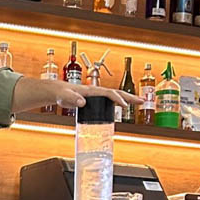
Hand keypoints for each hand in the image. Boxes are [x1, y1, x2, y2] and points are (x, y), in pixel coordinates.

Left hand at [12, 77, 143, 112]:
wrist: (57, 91)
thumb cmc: (61, 93)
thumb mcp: (64, 97)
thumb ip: (71, 98)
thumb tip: (82, 102)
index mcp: (92, 90)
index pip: (109, 93)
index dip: (117, 99)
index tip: (124, 106)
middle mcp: (96, 91)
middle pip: (117, 92)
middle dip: (129, 97)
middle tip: (141, 101)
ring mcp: (96, 95)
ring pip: (115, 96)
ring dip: (127, 99)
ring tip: (138, 103)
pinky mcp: (95, 100)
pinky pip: (109, 101)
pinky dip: (118, 103)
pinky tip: (122, 109)